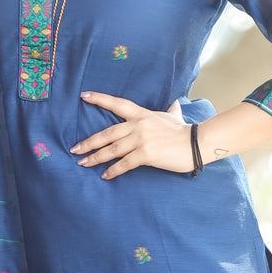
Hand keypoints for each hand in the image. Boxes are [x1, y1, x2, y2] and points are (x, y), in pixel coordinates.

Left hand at [70, 91, 192, 177]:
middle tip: (75, 149)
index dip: (99, 99)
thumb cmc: (184, 130)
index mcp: (141, 114)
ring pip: (112, 149)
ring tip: (83, 163)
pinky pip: (124, 164)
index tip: (83, 96)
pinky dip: (113, 170)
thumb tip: (175, 103)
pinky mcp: (146, 154)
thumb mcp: (174, 116)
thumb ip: (170, 110)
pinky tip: (105, 175)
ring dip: (95, 158)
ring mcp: (141, 140)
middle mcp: (138, 125)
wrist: (196, 143)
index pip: (117, 104)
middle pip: (107, 133)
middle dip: (89, 142)